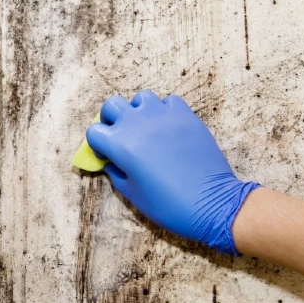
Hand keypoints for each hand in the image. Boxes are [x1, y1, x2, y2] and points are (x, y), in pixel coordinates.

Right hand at [85, 90, 259, 254]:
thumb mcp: (131, 194)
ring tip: (147, 128)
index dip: (98, 144)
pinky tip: (169, 128)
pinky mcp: (184, 114)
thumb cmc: (167, 204)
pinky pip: (168, 101)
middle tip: (121, 135)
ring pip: (140, 98)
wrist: (210, 203)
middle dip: (111, 119)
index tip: (108, 155)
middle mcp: (137, 124)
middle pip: (111, 105)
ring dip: (138, 111)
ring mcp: (162, 115)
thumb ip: (115, 172)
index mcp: (120, 144)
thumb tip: (110, 161)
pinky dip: (164, 111)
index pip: (94, 131)